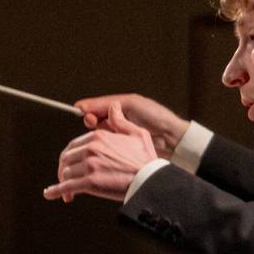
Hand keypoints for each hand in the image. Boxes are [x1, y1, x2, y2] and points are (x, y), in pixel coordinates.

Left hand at [43, 103, 161, 203]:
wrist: (149, 180)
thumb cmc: (146, 159)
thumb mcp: (137, 133)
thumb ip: (121, 121)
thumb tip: (113, 107)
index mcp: (98, 137)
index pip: (74, 145)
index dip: (70, 156)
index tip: (71, 164)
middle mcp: (91, 149)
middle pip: (66, 158)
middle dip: (64, 169)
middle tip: (66, 178)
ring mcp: (89, 166)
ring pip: (66, 173)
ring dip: (63, 183)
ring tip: (66, 191)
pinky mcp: (89, 182)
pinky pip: (66, 187)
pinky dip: (56, 191)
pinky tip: (50, 194)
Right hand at [73, 94, 189, 156]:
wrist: (172, 138)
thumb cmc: (155, 116)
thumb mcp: (130, 104)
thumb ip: (106, 104)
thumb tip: (81, 106)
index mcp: (119, 106)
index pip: (95, 107)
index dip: (87, 109)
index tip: (82, 113)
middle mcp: (117, 120)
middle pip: (94, 120)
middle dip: (91, 121)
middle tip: (93, 123)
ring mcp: (119, 135)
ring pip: (98, 134)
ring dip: (96, 134)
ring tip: (101, 133)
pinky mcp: (121, 149)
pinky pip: (106, 145)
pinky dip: (102, 145)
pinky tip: (102, 145)